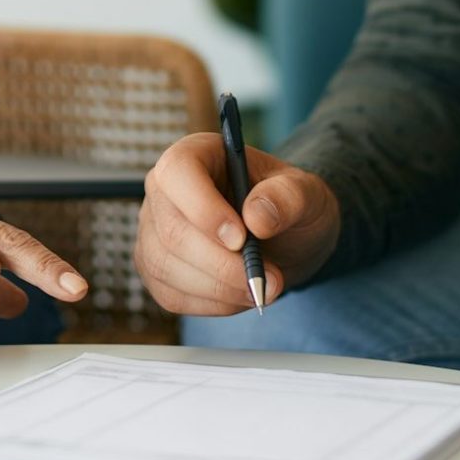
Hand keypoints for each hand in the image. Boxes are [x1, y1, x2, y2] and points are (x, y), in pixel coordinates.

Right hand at [134, 132, 340, 314]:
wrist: (284, 239)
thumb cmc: (288, 207)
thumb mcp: (306, 194)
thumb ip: (288, 197)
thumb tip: (256, 218)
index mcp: (196, 155)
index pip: (177, 173)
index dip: (203, 208)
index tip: (241, 238)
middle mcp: (164, 190)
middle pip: (171, 231)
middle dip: (222, 265)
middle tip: (268, 280)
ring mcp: (154, 231)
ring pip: (166, 267)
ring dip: (220, 289)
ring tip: (263, 288)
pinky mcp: (156, 269)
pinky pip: (171, 294)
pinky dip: (212, 304)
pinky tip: (241, 295)